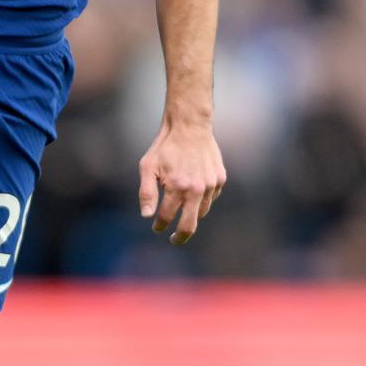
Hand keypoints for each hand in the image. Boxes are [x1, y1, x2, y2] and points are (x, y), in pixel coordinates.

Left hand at [137, 121, 226, 245]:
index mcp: (176, 188)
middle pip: (189, 226)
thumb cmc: (165, 147)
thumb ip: (146, 193)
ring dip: (190, 214)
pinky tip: (194, 190)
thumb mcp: (148, 167)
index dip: (159, 226)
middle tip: (174, 239)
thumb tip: (146, 217)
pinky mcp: (220, 179)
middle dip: (180, 237)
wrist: (190, 127)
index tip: (157, 228)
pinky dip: (202, 200)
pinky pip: (210, 198)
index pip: (166, 218)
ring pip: (201, 212)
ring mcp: (210, 185)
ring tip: (182, 209)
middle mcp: (196, 190)